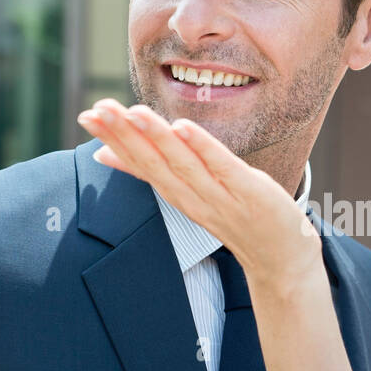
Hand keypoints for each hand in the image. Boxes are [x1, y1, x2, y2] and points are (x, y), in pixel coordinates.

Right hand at [78, 100, 321, 290]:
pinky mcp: (249, 192)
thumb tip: (110, 154)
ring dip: (156, 138)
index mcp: (180, 195)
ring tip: (133, 112)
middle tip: (96, 110)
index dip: (114, 140)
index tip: (88, 117)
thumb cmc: (239, 219)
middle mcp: (194, 198)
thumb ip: (157, 172)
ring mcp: (221, 196)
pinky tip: (184, 127)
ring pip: (182, 165)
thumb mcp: (192, 195)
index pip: (141, 165)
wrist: (282, 261)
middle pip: (153, 164)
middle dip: (124, 135)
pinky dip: (203, 148)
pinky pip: (222, 168)